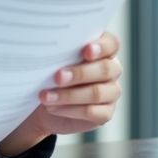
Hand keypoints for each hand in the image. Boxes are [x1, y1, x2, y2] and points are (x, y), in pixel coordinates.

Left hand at [0, 31, 122, 155]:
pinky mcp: (106, 113)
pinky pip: (92, 112)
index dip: (101, 47)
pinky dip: (69, 110)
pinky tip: (53, 107)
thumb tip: (48, 49)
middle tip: (57, 77)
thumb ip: (60, 53)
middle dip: (79, 73)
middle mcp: (112, 70)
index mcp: (103, 51)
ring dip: (68, 95)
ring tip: (46, 96)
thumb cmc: (51, 74)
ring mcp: (112, 92)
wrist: (45, 103)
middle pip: (105, 69)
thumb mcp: (54, 61)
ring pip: (96, 93)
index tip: (86, 51)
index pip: (112, 44)